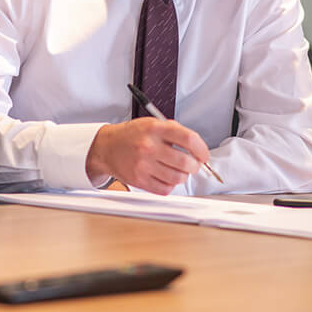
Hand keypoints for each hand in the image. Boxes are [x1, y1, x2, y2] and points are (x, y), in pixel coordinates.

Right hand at [86, 118, 210, 194]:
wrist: (107, 147)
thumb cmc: (132, 135)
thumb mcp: (153, 123)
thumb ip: (175, 132)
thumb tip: (197, 147)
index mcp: (155, 129)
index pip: (189, 139)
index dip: (202, 149)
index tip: (204, 155)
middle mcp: (149, 146)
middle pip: (185, 162)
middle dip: (194, 166)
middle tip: (192, 164)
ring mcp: (143, 164)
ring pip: (177, 178)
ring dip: (182, 176)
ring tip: (177, 170)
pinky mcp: (139, 180)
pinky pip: (165, 189)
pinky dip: (170, 185)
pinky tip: (165, 177)